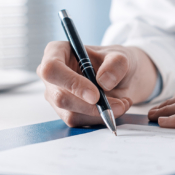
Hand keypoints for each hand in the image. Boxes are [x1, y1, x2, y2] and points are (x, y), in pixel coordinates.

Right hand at [38, 42, 156, 126]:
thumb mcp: (121, 56)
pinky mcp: (65, 112)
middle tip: (118, 105)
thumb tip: (104, 82)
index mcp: (57, 52)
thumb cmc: (114, 62)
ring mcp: (56, 96)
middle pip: (60, 97)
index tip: (95, 95)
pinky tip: (116, 108)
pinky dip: (101, 118)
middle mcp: (52, 76)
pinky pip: (80, 122)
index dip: (72, 83)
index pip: (52, 69)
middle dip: (90, 106)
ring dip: (100, 113)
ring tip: (122, 104)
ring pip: (71, 114)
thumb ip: (115, 65)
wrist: (121, 78)